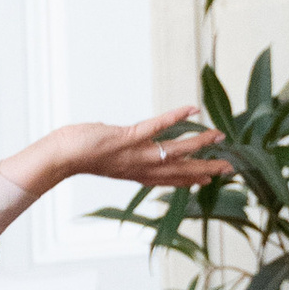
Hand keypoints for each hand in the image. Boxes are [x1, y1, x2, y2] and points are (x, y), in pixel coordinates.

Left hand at [2, 105, 231, 199]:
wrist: (60, 156)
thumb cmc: (77, 152)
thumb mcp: (106, 156)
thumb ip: (120, 150)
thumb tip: (121, 136)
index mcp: (135, 173)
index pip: (169, 179)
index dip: (190, 179)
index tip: (209, 178)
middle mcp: (140, 167)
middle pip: (180, 170)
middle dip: (205, 168)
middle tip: (229, 167)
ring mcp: (136, 153)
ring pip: (175, 150)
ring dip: (199, 143)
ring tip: (219, 136)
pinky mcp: (127, 138)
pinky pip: (156, 127)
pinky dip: (175, 117)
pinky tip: (192, 110)